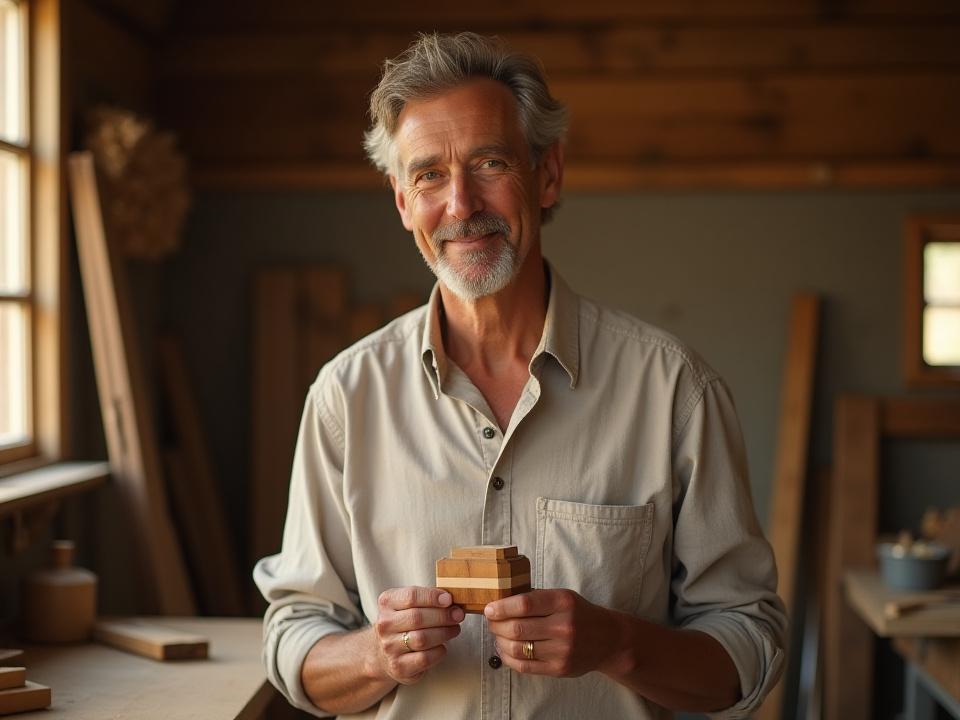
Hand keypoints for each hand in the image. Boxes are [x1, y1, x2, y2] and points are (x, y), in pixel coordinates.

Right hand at [373, 586, 464, 684]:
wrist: (384, 653)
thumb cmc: (404, 623)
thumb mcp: (408, 604)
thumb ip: (427, 599)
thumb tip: (451, 602)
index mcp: (387, 603)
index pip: (411, 596)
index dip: (433, 597)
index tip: (449, 599)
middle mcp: (384, 624)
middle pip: (417, 618)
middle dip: (443, 616)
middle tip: (458, 615)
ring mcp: (389, 647)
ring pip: (422, 639)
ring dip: (444, 633)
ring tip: (454, 629)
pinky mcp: (398, 666)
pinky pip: (425, 658)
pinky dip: (439, 651)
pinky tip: (443, 646)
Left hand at [484, 589, 621, 677]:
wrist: (608, 639)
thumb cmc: (579, 613)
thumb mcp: (562, 597)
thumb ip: (536, 598)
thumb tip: (501, 601)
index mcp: (562, 602)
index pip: (524, 604)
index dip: (502, 607)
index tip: (489, 609)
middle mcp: (563, 626)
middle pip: (517, 628)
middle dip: (496, 625)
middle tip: (491, 622)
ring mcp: (562, 650)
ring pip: (518, 648)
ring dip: (500, 642)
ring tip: (497, 636)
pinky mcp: (559, 668)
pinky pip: (525, 666)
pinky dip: (508, 658)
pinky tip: (504, 650)